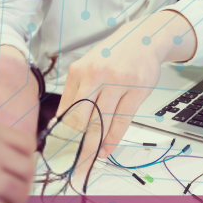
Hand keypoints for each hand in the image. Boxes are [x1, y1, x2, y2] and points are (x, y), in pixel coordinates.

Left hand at [56, 11, 195, 185]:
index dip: (61, 134)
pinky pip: (122, 120)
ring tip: (88, 163)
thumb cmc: (112, 56)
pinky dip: (113, 138)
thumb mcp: (87, 68)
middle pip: (82, 118)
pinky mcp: (137, 90)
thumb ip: (74, 94)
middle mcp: (97, 75)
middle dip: (76, 145)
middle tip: (72, 164)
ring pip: (102, 122)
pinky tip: (106, 150)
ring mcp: (118, 83)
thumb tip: (60, 124)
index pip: (66, 109)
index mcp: (79, 71)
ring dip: (94, 147)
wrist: (144, 38)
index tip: (58, 151)